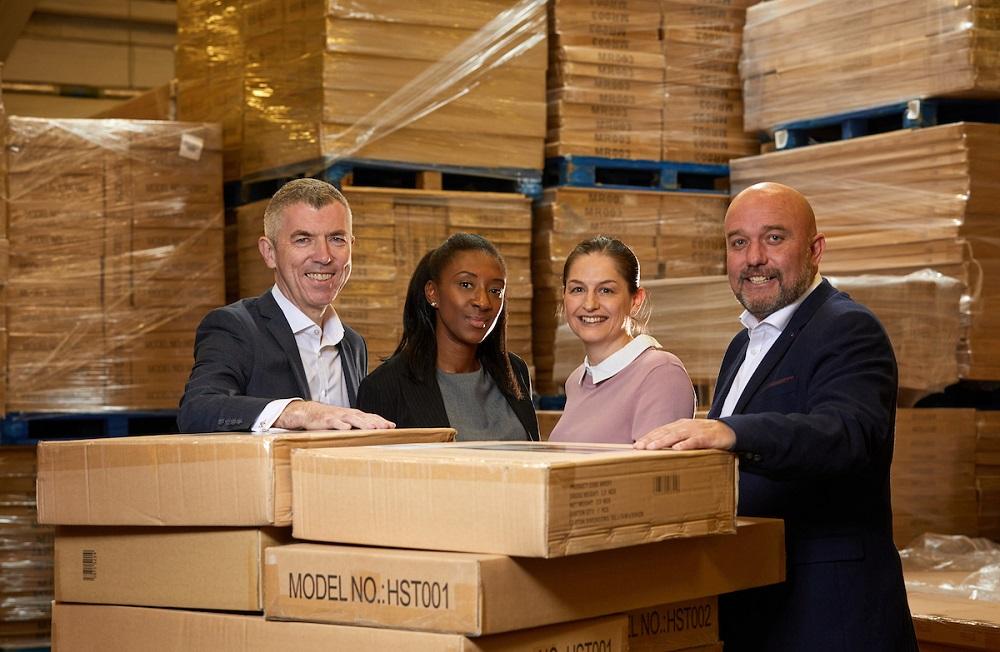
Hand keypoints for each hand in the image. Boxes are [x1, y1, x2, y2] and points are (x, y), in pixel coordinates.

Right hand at [274, 401, 394, 430]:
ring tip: (372, 429)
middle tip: (386, 428)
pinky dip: (341, 425)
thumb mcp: (345, 421)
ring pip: (352, 419)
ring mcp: (337, 416)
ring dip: (363, 423)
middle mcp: (347, 414)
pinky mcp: (326, 420)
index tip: (392, 426)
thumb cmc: (330, 418)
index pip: (370, 416)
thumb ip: (359, 425)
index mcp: (354, 414)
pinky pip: (334, 422)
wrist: (309, 412)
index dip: (381, 421)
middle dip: (376, 422)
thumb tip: (375, 431)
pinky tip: (347, 428)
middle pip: (365, 417)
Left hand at [634, 418, 735, 450]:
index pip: (660, 431)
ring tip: (651, 448)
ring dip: (663, 441)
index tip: (636, 445)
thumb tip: (659, 450)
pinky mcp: (706, 437)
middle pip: (664, 432)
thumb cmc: (705, 436)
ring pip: (676, 435)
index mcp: (678, 426)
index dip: (648, 437)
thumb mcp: (688, 436)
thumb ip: (675, 440)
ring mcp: (695, 431)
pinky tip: (677, 449)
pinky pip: (694, 441)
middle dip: (650, 439)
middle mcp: (684, 426)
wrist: (728, 431)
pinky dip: (686, 444)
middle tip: (638, 447)